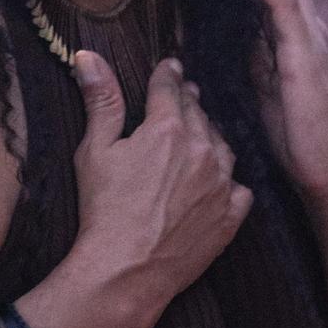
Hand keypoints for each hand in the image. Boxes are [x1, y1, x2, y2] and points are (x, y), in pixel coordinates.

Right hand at [67, 51, 251, 327]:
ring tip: (200, 137)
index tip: (170, 67)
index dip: (167, 75)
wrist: (125, 270)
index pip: (170, 88)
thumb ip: (101, 101)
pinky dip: (230, 182)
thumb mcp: (95, 150)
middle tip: (183, 98)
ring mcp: (220, 184)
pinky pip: (239, 189)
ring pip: (222, 146)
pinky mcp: (229, 216)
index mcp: (168, 129)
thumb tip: (88, 57)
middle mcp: (202, 150)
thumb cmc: (104, 210)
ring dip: (210, 137)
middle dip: (188, 103)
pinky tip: (221, 183)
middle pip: (198, 114)